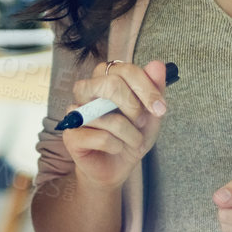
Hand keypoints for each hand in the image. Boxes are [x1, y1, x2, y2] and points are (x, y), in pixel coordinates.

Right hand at [58, 59, 170, 191]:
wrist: (117, 167)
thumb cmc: (132, 135)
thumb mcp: (151, 114)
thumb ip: (155, 88)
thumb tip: (158, 64)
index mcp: (105, 77)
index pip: (125, 70)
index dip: (147, 88)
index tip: (161, 108)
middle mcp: (87, 90)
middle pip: (111, 84)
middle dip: (135, 107)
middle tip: (142, 122)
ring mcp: (75, 112)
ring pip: (109, 117)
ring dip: (130, 134)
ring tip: (133, 141)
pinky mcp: (71, 135)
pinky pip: (102, 137)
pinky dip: (117, 146)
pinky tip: (116, 148)